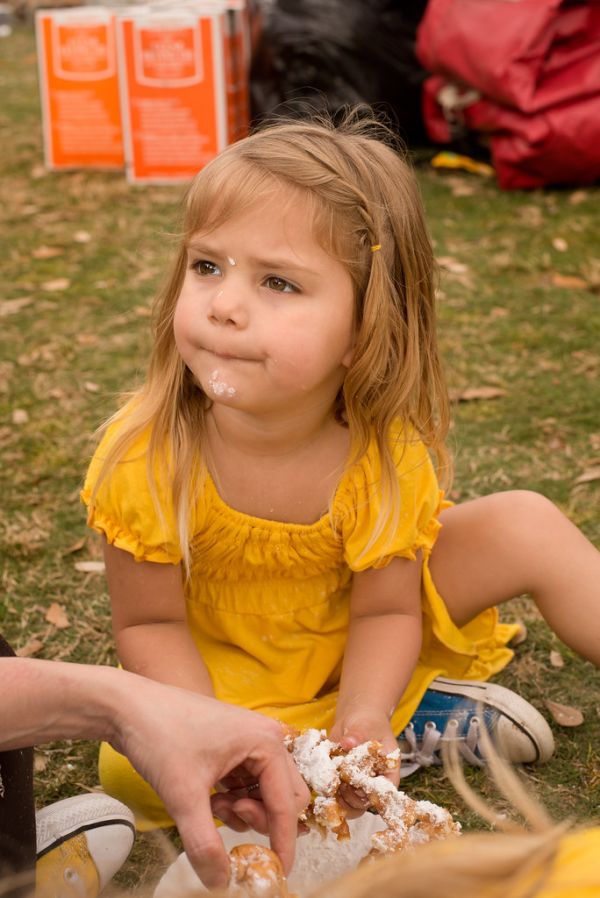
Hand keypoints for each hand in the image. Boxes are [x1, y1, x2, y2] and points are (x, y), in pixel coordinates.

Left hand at [110, 675, 309, 888]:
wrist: (128, 706)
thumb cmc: (160, 736)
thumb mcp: (183, 795)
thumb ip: (205, 844)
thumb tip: (221, 883)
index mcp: (266, 741)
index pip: (287, 803)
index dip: (282, 842)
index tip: (277, 874)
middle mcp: (265, 737)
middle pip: (284, 796)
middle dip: (260, 819)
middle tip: (227, 821)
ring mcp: (249, 741)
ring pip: (265, 792)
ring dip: (244, 810)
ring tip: (211, 807)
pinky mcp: (233, 747)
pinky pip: (248, 784)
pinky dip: (234, 799)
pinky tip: (208, 799)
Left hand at [330, 710, 399, 814]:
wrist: (355, 718)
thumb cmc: (368, 721)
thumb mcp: (366, 725)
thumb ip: (358, 734)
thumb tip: (348, 743)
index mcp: (387, 771)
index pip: (385, 791)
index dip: (372, 793)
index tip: (358, 785)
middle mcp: (373, 782)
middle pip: (365, 803)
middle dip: (351, 798)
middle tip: (340, 785)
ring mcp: (357, 784)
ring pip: (349, 804)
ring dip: (338, 799)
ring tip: (330, 785)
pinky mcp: (341, 782)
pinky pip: (336, 796)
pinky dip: (328, 793)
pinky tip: (321, 783)